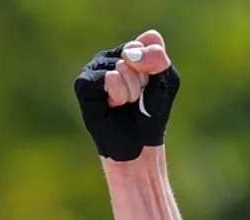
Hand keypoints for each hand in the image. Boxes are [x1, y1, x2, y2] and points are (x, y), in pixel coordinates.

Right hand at [75, 30, 179, 161]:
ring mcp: (95, 68)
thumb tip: (132, 53)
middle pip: (135, 53)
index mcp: (130, 51)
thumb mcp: (166, 83)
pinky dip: (118, 95)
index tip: (152, 85)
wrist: (138, 145)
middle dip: (143, 80)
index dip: (156, 67)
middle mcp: (111, 55)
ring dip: (132, 91)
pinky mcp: (84, 83)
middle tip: (138, 98)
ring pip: (122, 66)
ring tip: (126, 104)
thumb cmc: (151, 114)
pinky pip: (108, 78)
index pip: (149, 43)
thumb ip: (159, 60)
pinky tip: (114, 105)